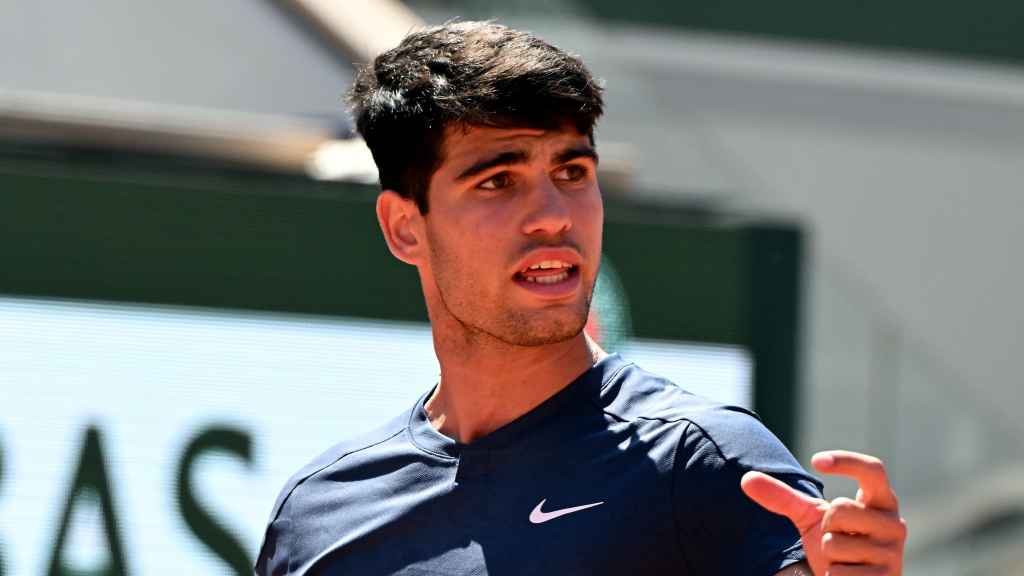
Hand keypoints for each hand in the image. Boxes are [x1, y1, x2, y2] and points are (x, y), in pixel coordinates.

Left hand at [741, 450, 906, 575]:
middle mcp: (894, 523)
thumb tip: (745, 479)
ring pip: (836, 543)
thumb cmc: (836, 542)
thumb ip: (782, 498)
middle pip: (840, 508)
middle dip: (825, 527)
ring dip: (829, 556)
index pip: (873, 469)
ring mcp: (893, 552)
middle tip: (837, 539)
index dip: (847, 461)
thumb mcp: (809, 518)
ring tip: (843, 560)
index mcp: (880, 501)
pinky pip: (840, 572)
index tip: (815, 461)